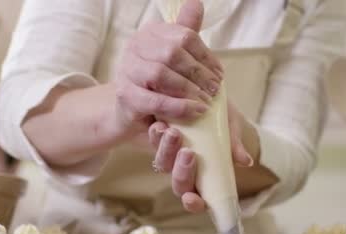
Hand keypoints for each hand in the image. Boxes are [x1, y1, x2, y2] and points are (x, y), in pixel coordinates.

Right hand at [113, 0, 223, 137]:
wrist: (130, 110)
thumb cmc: (157, 82)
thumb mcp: (173, 57)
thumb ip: (185, 32)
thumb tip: (195, 3)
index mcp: (150, 33)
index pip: (185, 37)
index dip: (206, 56)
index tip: (220, 74)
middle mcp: (135, 46)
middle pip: (173, 53)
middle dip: (198, 73)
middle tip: (215, 89)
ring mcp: (127, 70)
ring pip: (160, 74)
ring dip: (188, 89)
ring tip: (205, 101)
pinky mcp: (125, 95)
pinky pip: (155, 100)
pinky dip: (178, 106)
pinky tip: (195, 110)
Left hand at [148, 100, 254, 212]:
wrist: (212, 103)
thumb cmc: (226, 125)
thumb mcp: (232, 132)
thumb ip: (235, 147)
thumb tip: (246, 161)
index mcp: (205, 180)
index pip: (198, 201)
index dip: (193, 204)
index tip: (191, 198)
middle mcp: (185, 172)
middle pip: (179, 183)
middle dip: (182, 171)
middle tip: (189, 153)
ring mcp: (171, 157)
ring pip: (163, 163)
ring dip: (166, 150)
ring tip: (173, 133)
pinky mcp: (160, 140)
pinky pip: (154, 141)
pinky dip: (156, 135)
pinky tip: (160, 124)